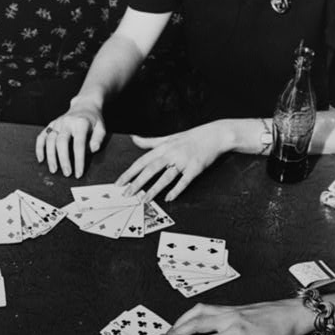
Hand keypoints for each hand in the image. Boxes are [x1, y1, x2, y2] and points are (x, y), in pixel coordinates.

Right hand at [35, 102, 106, 178]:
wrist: (84, 105)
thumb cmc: (94, 120)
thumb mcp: (101, 127)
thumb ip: (98, 138)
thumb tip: (93, 149)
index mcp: (81, 123)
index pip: (78, 144)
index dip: (78, 160)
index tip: (78, 173)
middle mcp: (67, 122)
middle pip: (61, 142)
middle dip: (63, 159)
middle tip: (66, 173)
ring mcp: (57, 123)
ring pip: (50, 140)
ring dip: (50, 156)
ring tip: (53, 170)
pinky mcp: (51, 125)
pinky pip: (42, 136)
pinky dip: (39, 148)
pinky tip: (41, 159)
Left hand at [114, 120, 234, 201]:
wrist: (215, 135)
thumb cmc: (191, 137)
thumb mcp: (169, 137)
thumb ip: (150, 141)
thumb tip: (134, 138)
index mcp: (163, 147)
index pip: (142, 161)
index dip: (130, 172)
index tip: (119, 183)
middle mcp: (171, 153)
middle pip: (150, 169)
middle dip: (137, 182)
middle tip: (127, 194)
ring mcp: (183, 161)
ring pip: (166, 176)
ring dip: (154, 189)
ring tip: (144, 200)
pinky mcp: (195, 168)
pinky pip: (184, 180)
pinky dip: (177, 189)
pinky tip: (169, 198)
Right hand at [169, 299, 314, 334]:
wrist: (292, 313)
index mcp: (237, 333)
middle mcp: (229, 319)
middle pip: (194, 325)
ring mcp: (228, 311)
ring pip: (196, 313)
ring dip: (179, 322)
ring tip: (167, 333)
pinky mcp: (230, 307)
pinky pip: (204, 309)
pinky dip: (190, 314)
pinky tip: (185, 321)